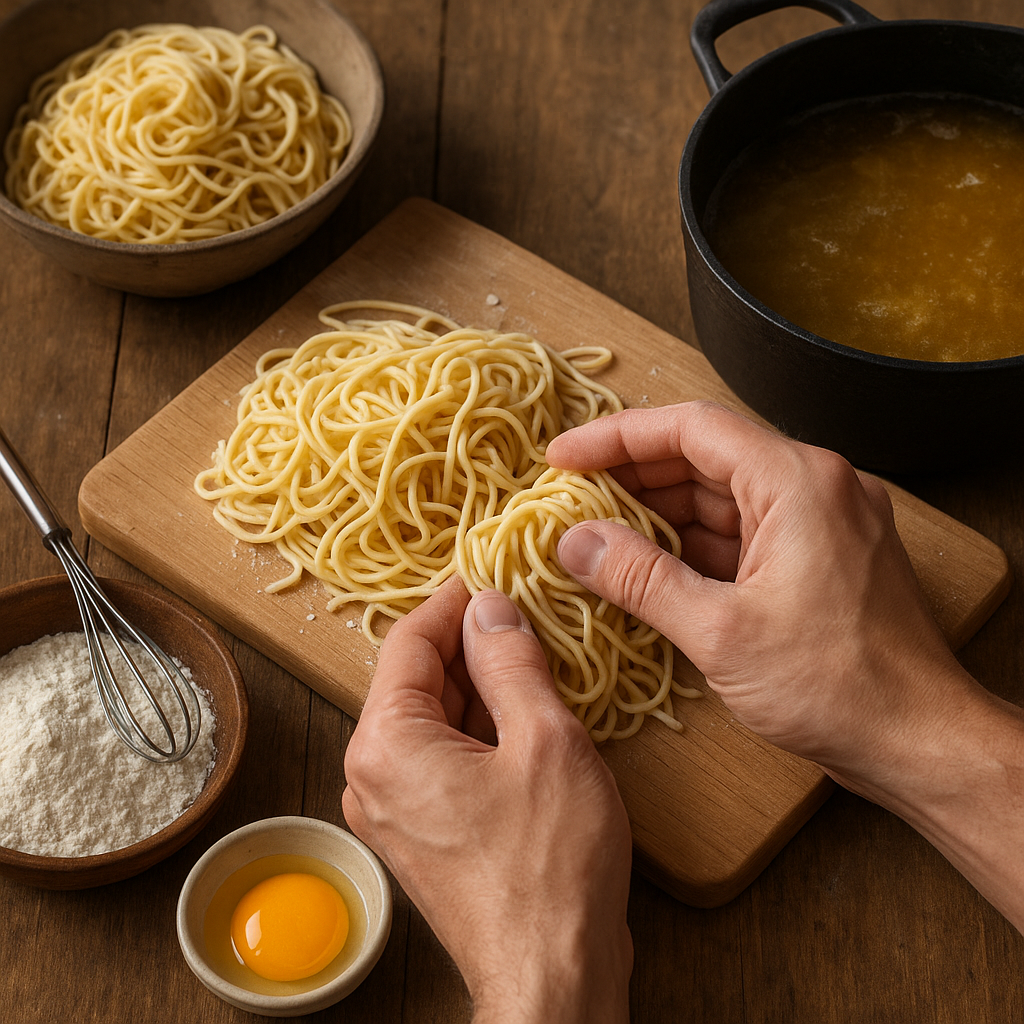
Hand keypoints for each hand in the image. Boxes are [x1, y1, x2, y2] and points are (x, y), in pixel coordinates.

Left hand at [342, 577, 633, 1023]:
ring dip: (482, 685)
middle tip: (527, 614)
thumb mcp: (544, 740)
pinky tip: (529, 716)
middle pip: (418, 678)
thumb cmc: (549, 866)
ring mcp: (395, 808)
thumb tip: (491, 606)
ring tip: (537, 660)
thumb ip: (512, 661)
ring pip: (435, 717)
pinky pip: (445, 756)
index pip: (409, 640)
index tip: (493, 574)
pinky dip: (481, 728)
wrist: (552, 976)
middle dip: (472, 642)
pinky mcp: (424, 832)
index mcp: (386, 743)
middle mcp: (373, 774)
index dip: (454, 600)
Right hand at [546, 400, 1023, 931]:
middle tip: (569, 499)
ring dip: (661, 513)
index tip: (563, 456)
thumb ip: (640, 578)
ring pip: (724, 497)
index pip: (691, 428)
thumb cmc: (836, 686)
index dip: (617, 436)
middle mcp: (816, 486)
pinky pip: (745, 533)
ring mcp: (823, 521)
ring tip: (597, 533)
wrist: (921, 741)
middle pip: (706, 457)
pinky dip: (695, 544)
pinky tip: (649, 564)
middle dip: (633, 476)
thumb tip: (575, 542)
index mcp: (797, 482)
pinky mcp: (822, 557)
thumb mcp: (720, 632)